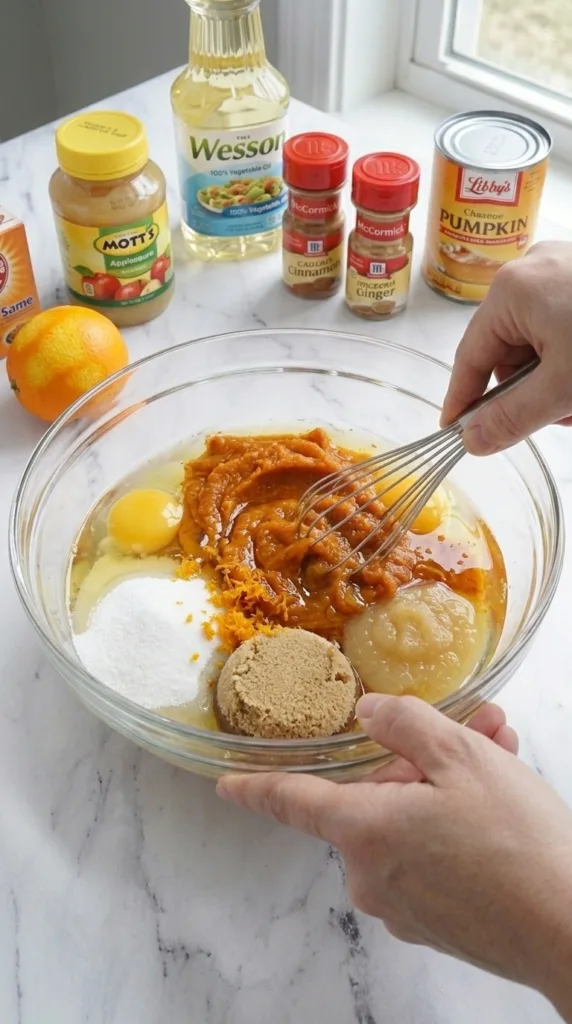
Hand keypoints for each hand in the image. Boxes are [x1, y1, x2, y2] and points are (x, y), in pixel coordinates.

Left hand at [218, 696, 571, 1018]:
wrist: (571, 931)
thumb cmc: (516, 841)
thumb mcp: (460, 758)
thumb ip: (404, 725)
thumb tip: (369, 714)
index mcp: (363, 831)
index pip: (293, 802)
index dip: (256, 788)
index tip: (227, 785)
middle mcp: (371, 875)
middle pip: (375, 800)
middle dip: (421, 760)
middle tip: (475, 732)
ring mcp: (404, 906)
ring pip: (410, 824)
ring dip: (448, 787)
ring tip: (501, 755)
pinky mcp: (436, 924)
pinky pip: (432, 857)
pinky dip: (456, 825)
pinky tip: (501, 802)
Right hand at [441, 241, 571, 454]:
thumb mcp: (562, 386)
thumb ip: (513, 418)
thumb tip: (473, 440)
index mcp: (511, 289)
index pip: (471, 358)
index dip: (463, 400)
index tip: (457, 433)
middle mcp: (531, 270)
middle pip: (508, 350)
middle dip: (529, 391)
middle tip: (557, 416)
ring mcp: (562, 268)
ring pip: (539, 341)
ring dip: (554, 378)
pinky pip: (560, 326)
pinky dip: (568, 357)